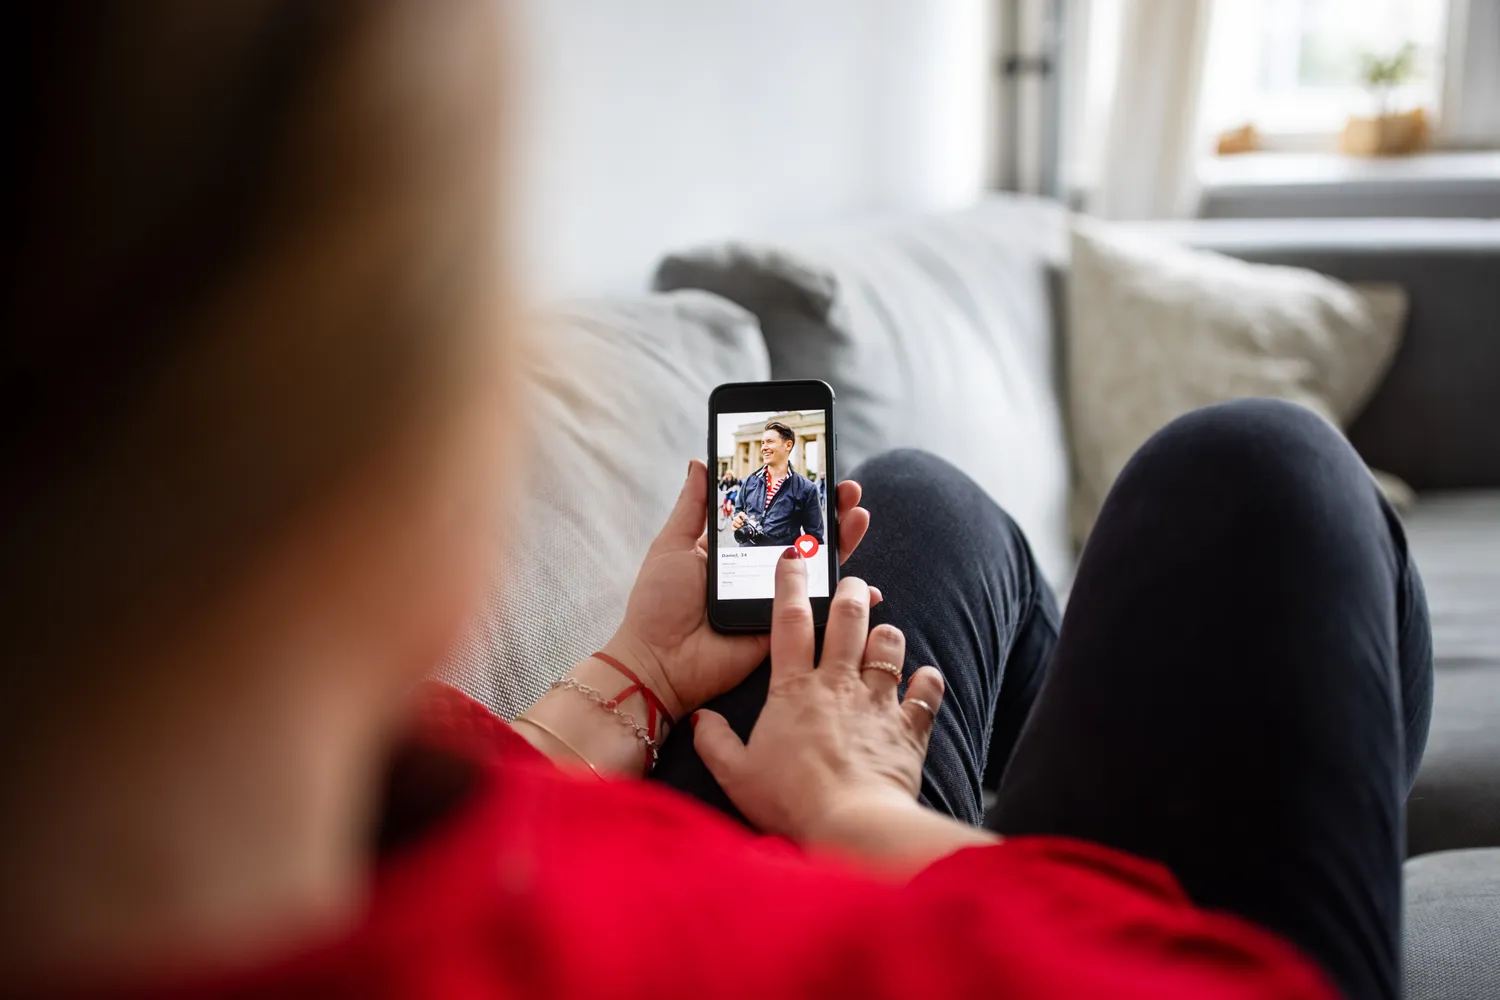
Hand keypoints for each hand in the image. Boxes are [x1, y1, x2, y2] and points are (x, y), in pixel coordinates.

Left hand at [603, 461, 872, 720]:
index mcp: (735, 551)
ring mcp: (775, 601)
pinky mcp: (784, 629)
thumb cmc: (659, 603)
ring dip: (844, 544)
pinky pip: (820, 613)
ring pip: (819, 571)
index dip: (798, 497)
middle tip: (849, 491)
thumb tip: (700, 462)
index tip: (819, 473)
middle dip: (831, 513)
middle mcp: (759, 573)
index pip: (775, 517)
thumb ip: (693, 506)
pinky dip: (847, 603)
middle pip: (805, 539)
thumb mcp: (674, 544)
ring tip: (858, 517)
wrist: (658, 659)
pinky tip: (868, 587)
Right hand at [690, 551, 945, 843]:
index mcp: (793, 689)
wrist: (851, 824)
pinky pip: (925, 693)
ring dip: (887, 634)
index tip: (793, 557)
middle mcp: (838, 684)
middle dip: (849, 592)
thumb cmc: (790, 800)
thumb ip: (714, 742)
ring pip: (888, 647)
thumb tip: (699, 721)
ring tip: (884, 630)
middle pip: (847, 620)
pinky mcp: (908, 728)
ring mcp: (877, 702)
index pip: (789, 622)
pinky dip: (927, 682)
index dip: (789, 585)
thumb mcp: (736, 774)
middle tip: (850, 581)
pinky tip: (924, 679)